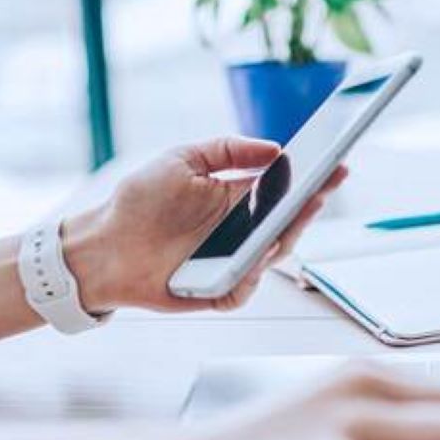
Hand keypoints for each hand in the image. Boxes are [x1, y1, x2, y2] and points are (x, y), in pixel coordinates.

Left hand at [62, 136, 346, 313]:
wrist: (104, 245)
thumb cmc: (140, 202)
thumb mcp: (181, 159)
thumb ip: (227, 150)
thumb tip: (274, 149)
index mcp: (239, 199)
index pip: (286, 189)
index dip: (313, 179)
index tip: (335, 164)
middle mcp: (243, 232)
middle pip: (289, 223)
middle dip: (309, 206)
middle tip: (322, 188)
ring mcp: (235, 262)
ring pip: (274, 255)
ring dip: (285, 236)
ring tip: (295, 214)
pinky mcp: (221, 290)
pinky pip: (246, 285)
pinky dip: (254, 273)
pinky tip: (257, 255)